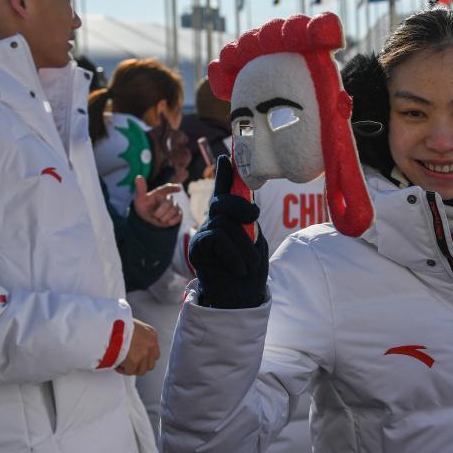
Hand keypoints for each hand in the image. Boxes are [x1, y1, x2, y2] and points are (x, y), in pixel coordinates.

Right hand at [115, 318, 159, 375]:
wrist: (111, 327)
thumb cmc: (118, 324)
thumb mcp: (134, 325)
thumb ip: (138, 336)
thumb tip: (134, 345)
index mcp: (151, 334)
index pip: (155, 352)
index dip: (145, 357)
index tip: (137, 358)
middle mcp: (150, 344)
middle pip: (151, 363)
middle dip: (141, 365)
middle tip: (131, 364)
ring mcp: (144, 353)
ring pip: (142, 370)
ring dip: (133, 369)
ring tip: (124, 365)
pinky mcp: (134, 361)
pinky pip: (130, 371)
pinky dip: (123, 370)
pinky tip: (118, 365)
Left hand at [132, 176, 181, 227]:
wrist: (147, 221)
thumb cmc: (144, 208)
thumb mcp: (140, 199)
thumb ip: (140, 188)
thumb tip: (138, 177)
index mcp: (160, 194)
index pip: (167, 188)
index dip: (173, 188)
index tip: (179, 189)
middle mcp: (168, 199)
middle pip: (169, 202)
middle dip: (161, 211)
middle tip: (154, 216)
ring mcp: (174, 206)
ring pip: (174, 210)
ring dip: (164, 217)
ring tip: (159, 219)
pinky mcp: (178, 214)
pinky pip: (178, 217)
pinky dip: (171, 221)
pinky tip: (166, 222)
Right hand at [188, 155, 267, 308]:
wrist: (240, 297)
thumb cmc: (250, 268)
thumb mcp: (255, 240)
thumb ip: (246, 221)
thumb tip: (247, 205)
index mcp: (232, 217)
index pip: (226, 190)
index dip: (225, 172)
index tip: (226, 154)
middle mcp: (215, 221)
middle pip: (223, 201)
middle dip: (240, 206)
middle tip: (254, 217)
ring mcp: (204, 233)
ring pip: (225, 224)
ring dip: (244, 246)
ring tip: (250, 265)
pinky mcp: (197, 247)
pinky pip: (217, 239)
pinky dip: (233, 254)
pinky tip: (239, 268)